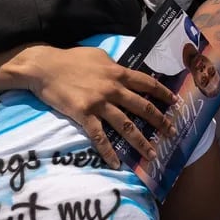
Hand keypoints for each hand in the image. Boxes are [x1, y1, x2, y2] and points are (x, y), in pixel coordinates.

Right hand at [20, 45, 177, 168]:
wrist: (45, 67)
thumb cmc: (70, 59)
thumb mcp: (98, 56)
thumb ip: (113, 66)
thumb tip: (123, 71)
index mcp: (118, 73)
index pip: (146, 83)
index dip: (162, 93)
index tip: (175, 102)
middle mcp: (113, 88)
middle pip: (142, 107)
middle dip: (159, 121)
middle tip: (171, 133)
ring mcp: (99, 103)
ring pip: (126, 125)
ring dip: (140, 142)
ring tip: (151, 154)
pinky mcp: (84, 114)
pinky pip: (99, 136)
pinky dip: (108, 151)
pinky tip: (116, 163)